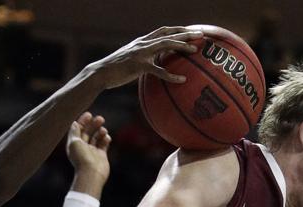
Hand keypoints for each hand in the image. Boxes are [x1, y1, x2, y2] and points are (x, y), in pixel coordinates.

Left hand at [67, 112, 110, 197]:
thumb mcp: (74, 142)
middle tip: (101, 118)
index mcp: (75, 143)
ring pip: (97, 137)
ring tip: (104, 130)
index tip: (89, 114)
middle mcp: (83, 147)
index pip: (78, 129)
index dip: (83, 121)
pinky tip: (107, 138)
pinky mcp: (101, 155)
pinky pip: (104, 144)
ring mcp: (92, 151)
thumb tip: (74, 123)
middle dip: (94, 124)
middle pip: (88, 132)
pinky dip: (106, 139)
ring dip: (100, 131)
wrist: (91, 174)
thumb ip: (74, 132)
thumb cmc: (82, 158)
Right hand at [89, 26, 203, 88]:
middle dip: (185, 33)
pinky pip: (159, 70)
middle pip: (168, 34)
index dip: (178, 30)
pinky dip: (172, 75)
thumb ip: (143, 59)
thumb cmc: (115, 70)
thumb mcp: (130, 60)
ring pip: (165, 45)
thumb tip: (155, 65)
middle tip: (201, 35)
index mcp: (142, 42)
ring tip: (196, 50)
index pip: (163, 31)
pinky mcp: (139, 66)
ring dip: (182, 46)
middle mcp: (143, 43)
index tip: (191, 31)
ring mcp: (141, 53)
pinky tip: (182, 80)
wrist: (101, 73)